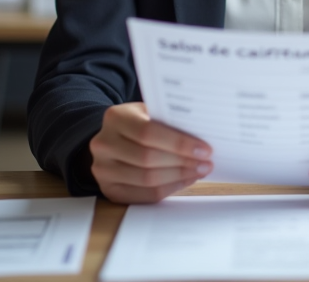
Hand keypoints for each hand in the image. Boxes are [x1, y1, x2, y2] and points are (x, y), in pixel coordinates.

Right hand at [88, 102, 212, 202]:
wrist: (113, 139)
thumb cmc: (139, 123)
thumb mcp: (149, 113)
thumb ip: (169, 121)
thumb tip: (202, 137)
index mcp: (115, 118)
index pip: (148, 133)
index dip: (179, 143)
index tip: (205, 149)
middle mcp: (103, 143)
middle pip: (148, 158)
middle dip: (182, 162)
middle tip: (206, 163)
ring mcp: (103, 169)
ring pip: (146, 179)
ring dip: (178, 177)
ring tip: (199, 171)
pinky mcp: (109, 189)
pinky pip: (143, 195)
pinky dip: (168, 189)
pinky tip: (184, 181)